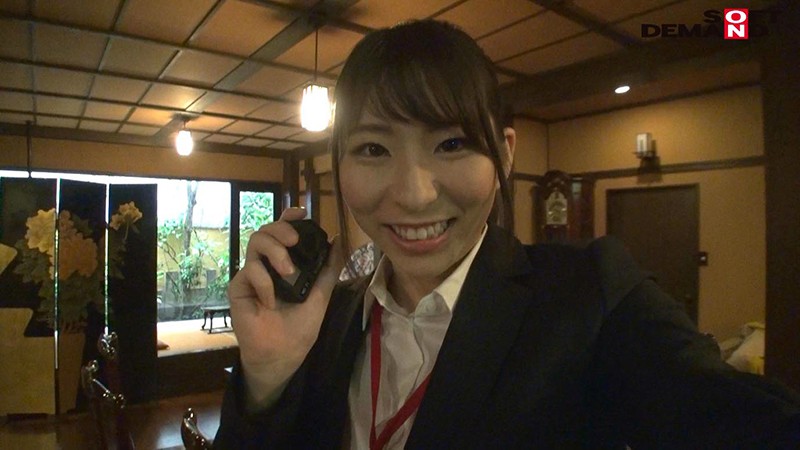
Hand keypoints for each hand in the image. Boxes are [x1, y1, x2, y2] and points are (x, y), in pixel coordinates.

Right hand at [228, 207, 342, 409]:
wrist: (283, 354)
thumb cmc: (300, 327)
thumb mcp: (320, 295)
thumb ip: (328, 269)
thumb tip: (337, 240)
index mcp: (286, 262)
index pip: (283, 232)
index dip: (289, 218)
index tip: (301, 213)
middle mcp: (267, 264)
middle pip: (267, 230)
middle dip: (282, 229)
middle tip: (295, 240)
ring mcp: (252, 274)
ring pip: (255, 242)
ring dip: (275, 251)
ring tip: (288, 272)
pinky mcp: (238, 288)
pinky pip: (249, 272)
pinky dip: (264, 283)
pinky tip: (272, 302)